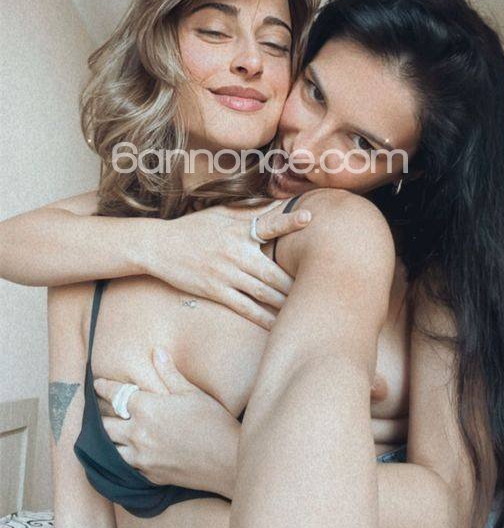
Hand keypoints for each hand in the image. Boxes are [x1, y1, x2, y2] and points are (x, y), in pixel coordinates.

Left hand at [94, 349, 239, 497]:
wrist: (227, 461)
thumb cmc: (213, 422)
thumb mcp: (191, 392)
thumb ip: (169, 373)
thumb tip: (156, 352)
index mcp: (146, 408)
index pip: (115, 395)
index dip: (103, 388)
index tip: (97, 384)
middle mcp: (138, 433)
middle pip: (106, 425)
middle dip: (101, 415)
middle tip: (99, 409)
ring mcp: (142, 457)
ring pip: (111, 449)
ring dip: (110, 439)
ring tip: (110, 433)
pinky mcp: (150, 475)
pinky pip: (127, 466)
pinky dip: (124, 457)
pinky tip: (127, 453)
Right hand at [146, 200, 311, 329]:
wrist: (159, 246)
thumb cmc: (193, 227)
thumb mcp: (220, 213)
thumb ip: (249, 210)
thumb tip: (277, 203)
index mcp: (238, 229)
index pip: (268, 223)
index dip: (289, 221)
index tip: (309, 216)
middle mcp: (235, 252)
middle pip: (273, 269)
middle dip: (296, 281)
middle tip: (320, 287)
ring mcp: (226, 273)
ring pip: (263, 291)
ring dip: (285, 302)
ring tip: (306, 309)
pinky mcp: (215, 291)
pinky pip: (245, 307)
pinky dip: (263, 317)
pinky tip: (278, 324)